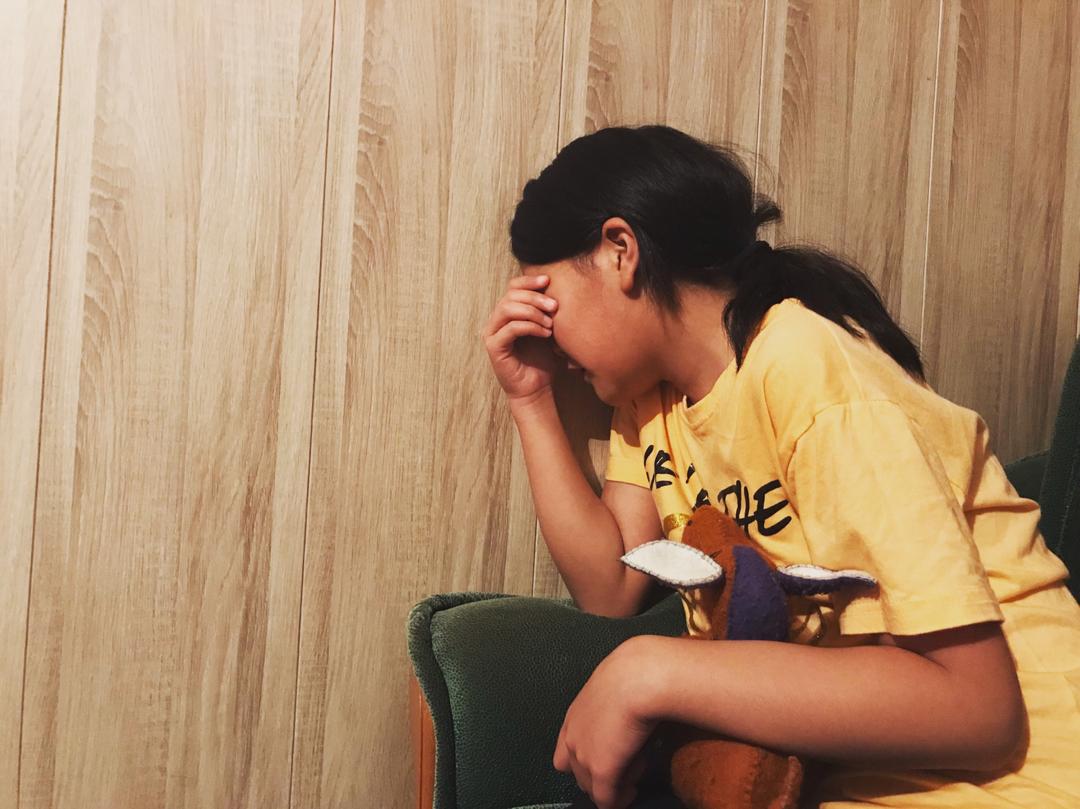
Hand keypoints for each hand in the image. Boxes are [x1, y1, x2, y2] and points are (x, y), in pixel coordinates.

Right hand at [481, 273, 560, 401]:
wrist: (536, 388)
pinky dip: (530, 327)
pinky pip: (511, 328)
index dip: (529, 281)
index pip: (513, 287)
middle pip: (511, 295)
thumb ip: (545, 310)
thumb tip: (555, 289)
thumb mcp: (546, 329)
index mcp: (507, 313)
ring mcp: (492, 333)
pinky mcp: (494, 347)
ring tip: (550, 323)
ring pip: (508, 309)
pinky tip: (545, 333)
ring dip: (532, 312)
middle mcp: (495, 321)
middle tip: (555, 306)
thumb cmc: (541, 359)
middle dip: (535, 298)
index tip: (548, 281)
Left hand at [553, 638, 660, 808]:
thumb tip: (626, 711)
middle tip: (624, 770)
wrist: (639, 677)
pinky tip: (630, 793)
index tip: (604, 761)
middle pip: (578, 774)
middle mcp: (574, 736)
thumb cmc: (635, 673)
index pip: (566, 752)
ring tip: (634, 772)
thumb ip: (614, 702)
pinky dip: (619, 800)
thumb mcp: (616, 686)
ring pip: (592, 788)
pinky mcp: (601, 770)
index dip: (585, 762)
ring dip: (613, 785)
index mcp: (575, 715)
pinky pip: (607, 800)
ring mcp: (584, 755)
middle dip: (601, 776)